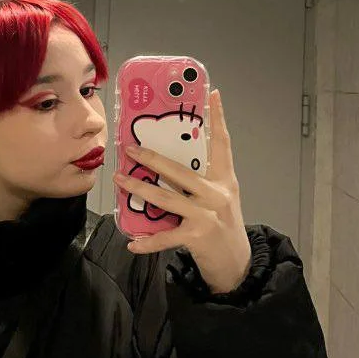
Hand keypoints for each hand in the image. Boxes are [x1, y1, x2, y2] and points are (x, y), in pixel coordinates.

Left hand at [113, 89, 250, 293]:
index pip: (222, 144)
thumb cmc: (225, 228)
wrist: (238, 263)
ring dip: (139, 188)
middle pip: (180, 170)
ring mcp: (207, 214)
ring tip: (120, 181)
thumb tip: (167, 168)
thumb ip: (201, 183)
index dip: (218, 118)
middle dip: (151, 158)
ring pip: (166, 197)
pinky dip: (147, 242)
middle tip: (129, 149)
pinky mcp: (197, 236)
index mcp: (224, 180)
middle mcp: (217, 193)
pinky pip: (165, 237)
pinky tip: (132, 243)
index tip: (212, 94)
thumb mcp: (221, 199)